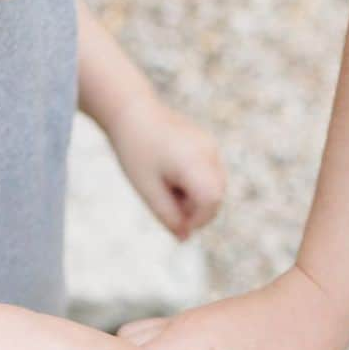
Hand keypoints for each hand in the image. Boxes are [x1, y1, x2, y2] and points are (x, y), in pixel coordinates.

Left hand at [108, 96, 225, 240]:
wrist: (131, 110)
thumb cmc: (135, 151)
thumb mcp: (147, 191)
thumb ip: (168, 217)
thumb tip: (186, 239)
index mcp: (192, 161)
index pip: (211, 201)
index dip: (197, 218)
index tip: (175, 219)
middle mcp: (208, 151)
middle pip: (216, 197)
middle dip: (195, 210)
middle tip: (165, 199)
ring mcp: (211, 146)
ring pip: (215, 188)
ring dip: (194, 197)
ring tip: (167, 185)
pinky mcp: (209, 144)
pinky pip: (210, 176)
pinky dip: (195, 184)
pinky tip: (172, 174)